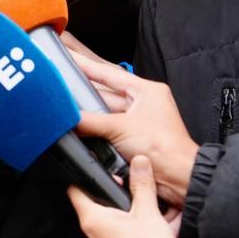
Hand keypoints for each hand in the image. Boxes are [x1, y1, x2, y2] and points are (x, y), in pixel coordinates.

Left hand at [68, 155, 184, 237]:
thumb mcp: (148, 211)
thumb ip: (142, 184)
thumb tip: (139, 162)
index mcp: (92, 221)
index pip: (75, 192)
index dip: (84, 177)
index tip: (96, 171)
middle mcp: (92, 236)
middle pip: (92, 205)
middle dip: (110, 194)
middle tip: (127, 187)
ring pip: (106, 221)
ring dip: (121, 211)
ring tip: (140, 206)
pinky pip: (115, 235)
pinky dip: (127, 227)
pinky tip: (144, 225)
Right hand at [71, 55, 199, 204]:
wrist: (178, 180)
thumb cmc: (164, 148)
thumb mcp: (120, 128)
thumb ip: (89, 121)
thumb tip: (67, 118)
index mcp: (146, 91)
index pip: (109, 74)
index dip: (86, 65)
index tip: (69, 57)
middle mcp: (142, 105)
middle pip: (104, 96)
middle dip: (83, 95)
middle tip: (60, 88)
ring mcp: (137, 124)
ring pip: (104, 115)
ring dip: (88, 117)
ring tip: (66, 111)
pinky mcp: (132, 142)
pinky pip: (107, 132)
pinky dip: (94, 133)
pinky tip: (79, 131)